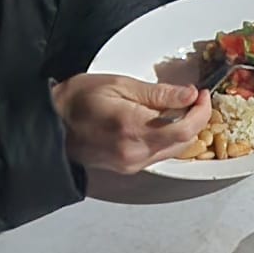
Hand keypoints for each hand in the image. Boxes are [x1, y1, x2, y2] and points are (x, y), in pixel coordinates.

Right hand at [51, 73, 210, 173]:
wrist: (50, 125)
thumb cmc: (78, 99)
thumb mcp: (120, 84)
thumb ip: (158, 93)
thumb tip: (189, 95)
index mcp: (133, 128)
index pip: (185, 128)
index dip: (202, 111)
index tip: (203, 94)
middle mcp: (134, 152)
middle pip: (184, 142)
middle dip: (197, 120)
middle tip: (196, 98)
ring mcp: (131, 164)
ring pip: (174, 151)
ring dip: (185, 130)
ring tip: (182, 107)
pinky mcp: (127, 168)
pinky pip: (159, 155)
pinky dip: (169, 138)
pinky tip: (165, 121)